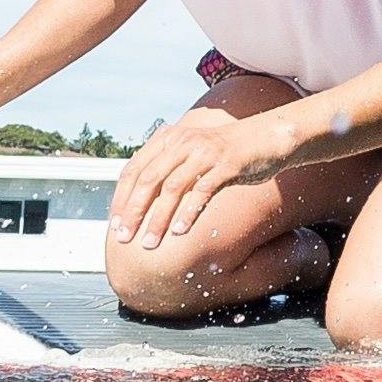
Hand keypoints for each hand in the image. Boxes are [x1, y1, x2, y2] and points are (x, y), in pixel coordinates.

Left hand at [110, 104, 295, 243]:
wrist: (265, 137)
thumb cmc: (224, 152)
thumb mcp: (191, 153)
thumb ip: (166, 168)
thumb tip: (138, 201)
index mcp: (169, 138)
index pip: (133, 169)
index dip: (121, 199)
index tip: (115, 226)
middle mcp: (183, 142)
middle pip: (148, 179)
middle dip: (133, 212)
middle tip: (124, 239)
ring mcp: (205, 152)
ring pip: (172, 188)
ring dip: (158, 219)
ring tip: (149, 243)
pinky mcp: (226, 164)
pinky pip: (202, 191)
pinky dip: (188, 213)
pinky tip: (179, 232)